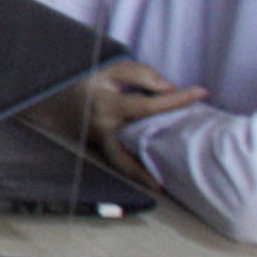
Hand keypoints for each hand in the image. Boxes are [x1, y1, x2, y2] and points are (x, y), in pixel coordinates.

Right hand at [66, 60, 206, 183]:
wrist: (55, 92)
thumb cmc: (87, 79)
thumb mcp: (110, 68)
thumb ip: (140, 74)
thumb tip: (169, 88)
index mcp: (107, 105)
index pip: (148, 105)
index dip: (176, 99)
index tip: (201, 93)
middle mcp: (103, 127)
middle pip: (133, 147)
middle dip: (154, 159)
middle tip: (182, 164)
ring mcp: (99, 141)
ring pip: (121, 163)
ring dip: (141, 176)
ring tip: (163, 187)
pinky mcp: (98, 147)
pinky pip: (118, 161)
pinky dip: (134, 171)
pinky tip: (152, 180)